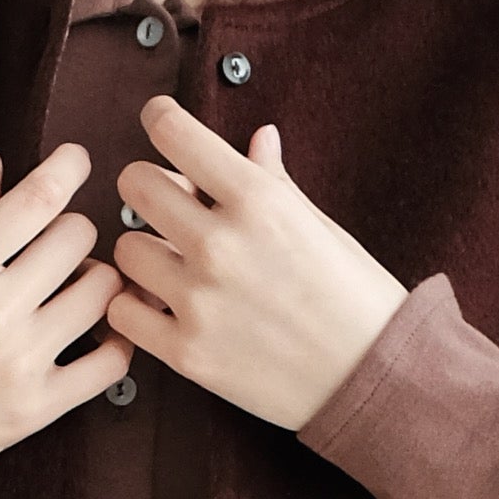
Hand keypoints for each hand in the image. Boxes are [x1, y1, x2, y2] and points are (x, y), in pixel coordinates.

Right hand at [0, 143, 126, 498]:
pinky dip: (115, 339)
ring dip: (94, 279)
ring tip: (69, 286)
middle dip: (69, 230)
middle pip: (78, 237)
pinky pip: (111, 362)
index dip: (68, 167)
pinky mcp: (36, 409)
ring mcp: (18, 363)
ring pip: (104, 292)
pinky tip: (96, 331)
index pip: (38, 198)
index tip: (75, 160)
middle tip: (51, 244)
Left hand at [103, 97, 404, 429]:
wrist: (376, 379)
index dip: (160, 119)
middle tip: (171, 207)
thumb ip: (273, 181)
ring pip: (124, 249)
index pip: (173, 132)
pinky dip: (136, 308)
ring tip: (175, 267)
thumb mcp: (320, 226)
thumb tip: (257, 138)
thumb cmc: (358, 297)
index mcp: (257, 199)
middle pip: (135, 184)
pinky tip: (163, 309)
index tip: (160, 124)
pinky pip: (123, 311)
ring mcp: (199, 300)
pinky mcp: (187, 352)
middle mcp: (220, 244)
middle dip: (149, 188)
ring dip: (145, 252)